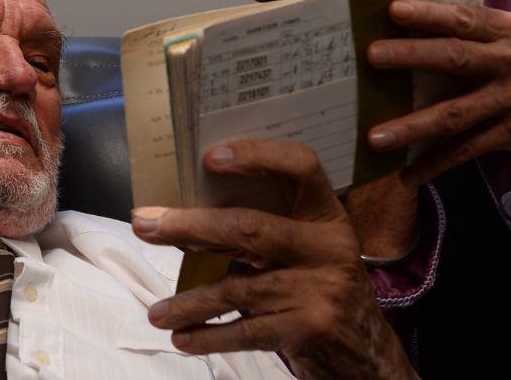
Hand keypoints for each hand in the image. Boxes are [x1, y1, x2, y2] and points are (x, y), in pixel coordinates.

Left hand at [132, 140, 416, 379]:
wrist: (366, 354)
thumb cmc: (316, 286)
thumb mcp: (306, 248)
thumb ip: (263, 227)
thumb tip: (181, 211)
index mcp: (326, 216)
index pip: (301, 166)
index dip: (257, 156)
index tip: (209, 157)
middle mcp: (327, 248)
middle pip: (250, 228)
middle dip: (190, 226)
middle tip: (144, 225)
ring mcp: (320, 290)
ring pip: (237, 288)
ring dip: (188, 302)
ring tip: (156, 313)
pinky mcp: (309, 329)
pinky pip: (245, 331)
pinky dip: (207, 336)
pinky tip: (182, 338)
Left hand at [366, 0, 510, 185]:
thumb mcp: (505, 36)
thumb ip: (465, 30)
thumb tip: (399, 22)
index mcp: (504, 30)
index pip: (463, 18)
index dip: (429, 14)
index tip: (394, 10)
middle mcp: (509, 61)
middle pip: (454, 58)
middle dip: (411, 55)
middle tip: (372, 56)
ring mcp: (510, 99)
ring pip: (454, 113)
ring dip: (412, 127)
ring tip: (375, 138)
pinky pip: (466, 150)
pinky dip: (435, 164)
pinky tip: (407, 175)